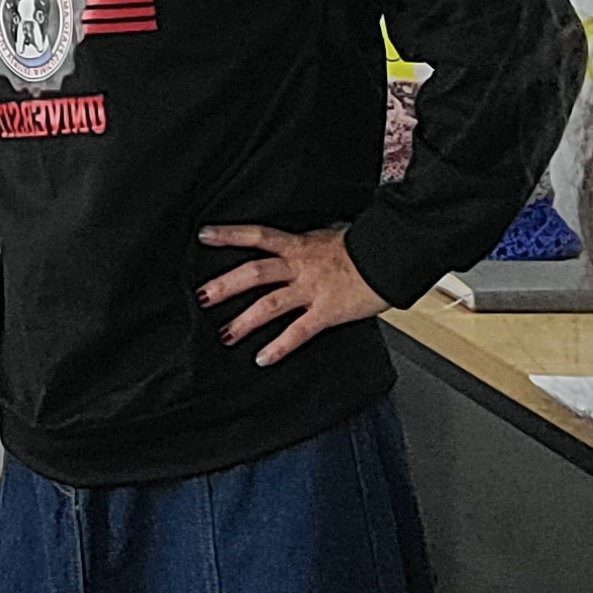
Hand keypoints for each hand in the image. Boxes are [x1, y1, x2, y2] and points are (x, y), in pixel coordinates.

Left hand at [197, 223, 392, 367]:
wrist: (391, 256)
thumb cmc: (362, 247)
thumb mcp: (327, 235)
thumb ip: (304, 241)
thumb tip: (287, 240)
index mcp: (298, 245)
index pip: (257, 235)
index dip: (230, 234)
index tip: (204, 235)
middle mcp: (300, 266)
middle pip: (255, 272)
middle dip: (226, 285)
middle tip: (201, 296)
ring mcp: (312, 290)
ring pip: (271, 304)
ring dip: (245, 320)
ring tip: (225, 335)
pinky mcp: (327, 312)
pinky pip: (299, 332)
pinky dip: (279, 346)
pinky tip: (262, 358)